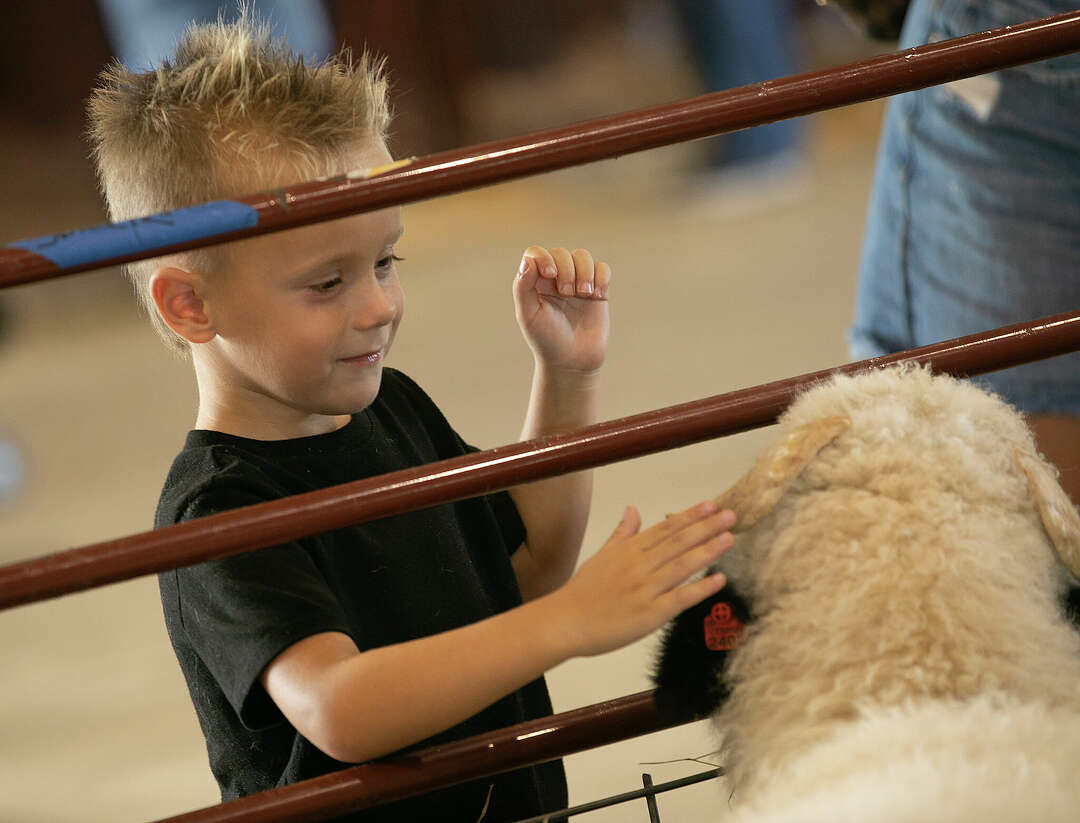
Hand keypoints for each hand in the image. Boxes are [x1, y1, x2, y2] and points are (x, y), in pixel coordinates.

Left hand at [514, 246, 610, 373]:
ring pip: (583, 257)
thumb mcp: (528, 316)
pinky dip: (601, 277)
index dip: (544, 257)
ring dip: (585, 271)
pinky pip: (602, 269)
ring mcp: (577, 283)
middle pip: (562, 253)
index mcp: (535, 283)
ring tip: (584, 294)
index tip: (550, 275)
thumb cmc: (546, 340)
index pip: (536, 253)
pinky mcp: (597, 291)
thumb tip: (529, 260)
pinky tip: (597, 296)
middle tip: (567, 293)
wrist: (572, 362)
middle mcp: (555, 279)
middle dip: (567, 269)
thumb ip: (523, 287)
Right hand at [546, 501, 735, 657]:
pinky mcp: (649, 614)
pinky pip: (680, 598)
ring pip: (681, 565)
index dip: (689, 517)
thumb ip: (622, 533)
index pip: (664, 529)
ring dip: (707, 550)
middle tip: (730, 515)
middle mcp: (639, 566)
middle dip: (705, 527)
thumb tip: (633, 508)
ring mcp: (645, 589)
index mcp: (628, 551)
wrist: (565, 622)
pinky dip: (701, 588)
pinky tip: (719, 579)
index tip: (710, 505)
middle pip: (677, 542)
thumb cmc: (582, 592)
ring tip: (729, 538)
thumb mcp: (601, 556)